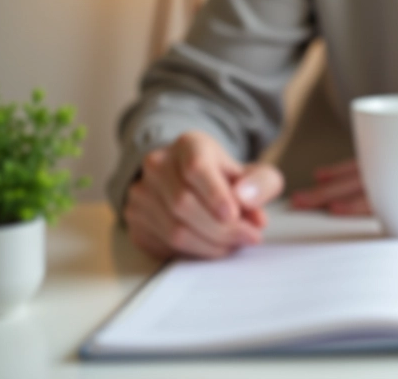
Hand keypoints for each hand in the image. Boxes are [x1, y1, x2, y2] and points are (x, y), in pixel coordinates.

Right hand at [123, 131, 284, 259]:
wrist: (194, 183)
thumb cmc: (227, 179)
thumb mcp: (255, 174)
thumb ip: (261, 183)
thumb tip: (246, 199)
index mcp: (189, 145)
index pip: (196, 168)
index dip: (215, 194)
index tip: (233, 215)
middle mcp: (158, 164)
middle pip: (184, 203)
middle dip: (222, 228)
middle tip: (249, 237)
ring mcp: (141, 192)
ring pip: (174, 229)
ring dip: (211, 244)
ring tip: (235, 243)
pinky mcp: (136, 219)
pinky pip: (165, 245)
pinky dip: (195, 252)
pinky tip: (213, 246)